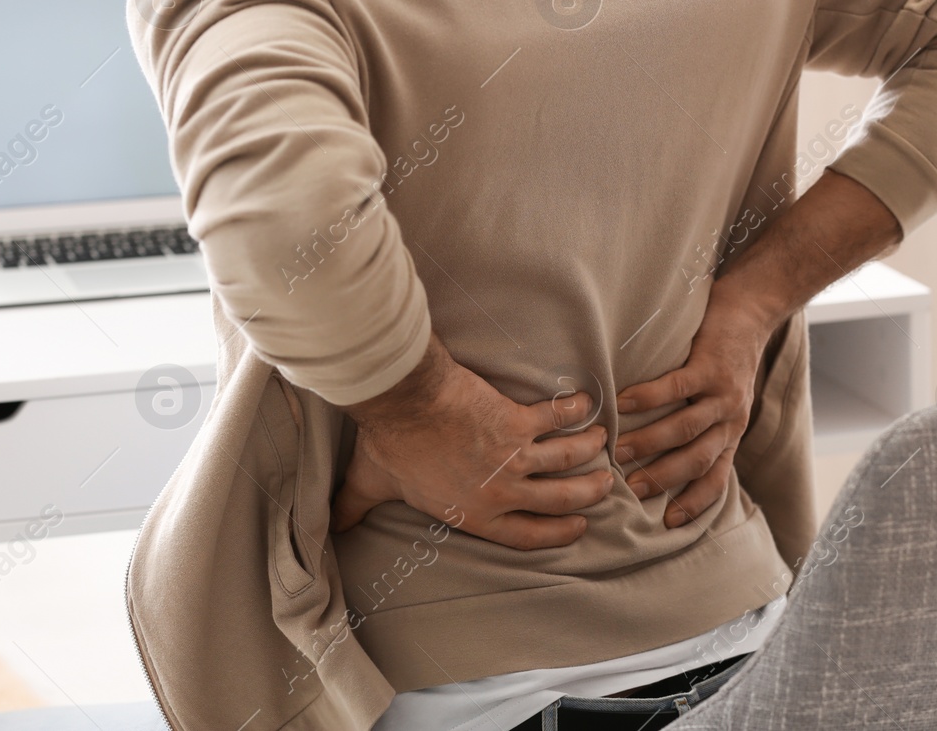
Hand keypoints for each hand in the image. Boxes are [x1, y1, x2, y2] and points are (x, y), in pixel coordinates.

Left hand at [331, 334, 614, 549]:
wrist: (402, 401)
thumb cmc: (389, 443)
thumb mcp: (371, 485)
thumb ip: (354, 508)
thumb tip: (331, 525)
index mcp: (475, 514)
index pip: (528, 535)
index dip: (559, 533)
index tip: (579, 526)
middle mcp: (502, 491)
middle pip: (561, 499)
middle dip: (587, 494)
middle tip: (604, 484)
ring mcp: (514, 455)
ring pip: (568, 459)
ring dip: (588, 450)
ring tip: (601, 441)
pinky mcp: (518, 420)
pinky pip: (557, 417)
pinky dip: (575, 409)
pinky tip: (585, 403)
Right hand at [615, 282, 773, 528]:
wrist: (751, 312)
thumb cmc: (724, 356)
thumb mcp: (721, 399)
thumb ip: (699, 425)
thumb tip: (657, 453)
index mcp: (731, 432)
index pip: (716, 478)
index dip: (694, 503)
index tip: (667, 523)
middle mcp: (731, 419)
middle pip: (697, 459)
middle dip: (663, 478)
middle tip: (629, 490)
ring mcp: (723, 393)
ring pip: (687, 428)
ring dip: (652, 442)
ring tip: (619, 450)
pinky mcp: (711, 365)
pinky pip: (677, 387)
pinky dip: (649, 397)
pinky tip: (623, 403)